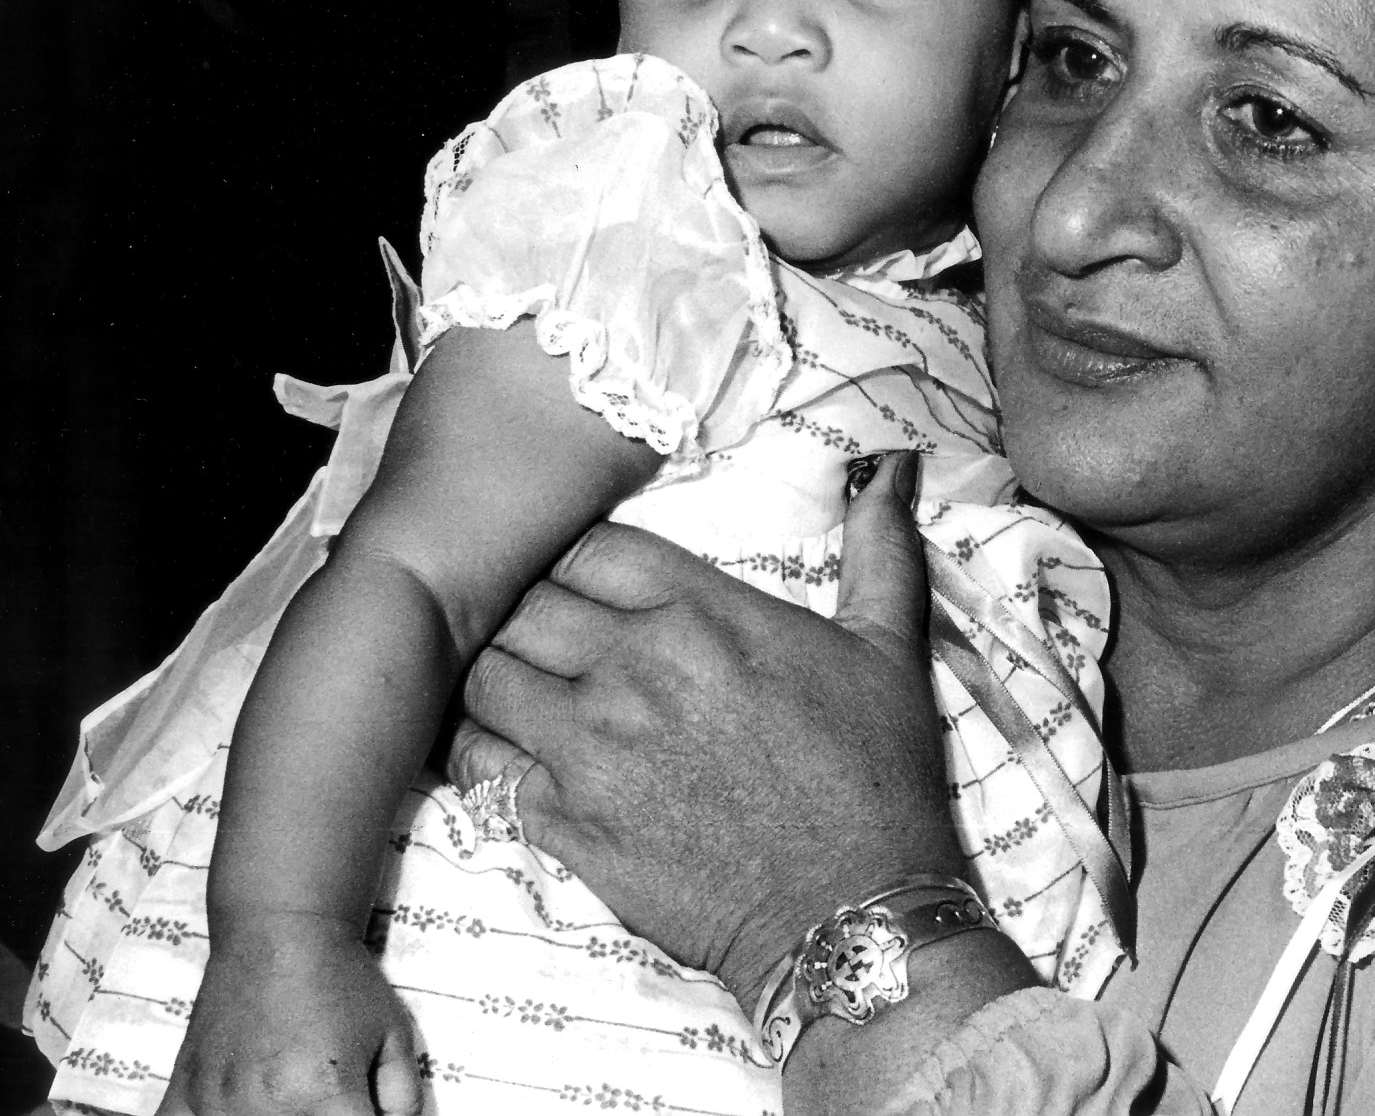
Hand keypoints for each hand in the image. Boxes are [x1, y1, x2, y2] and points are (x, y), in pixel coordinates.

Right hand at [161, 912, 418, 1115]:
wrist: (281, 930)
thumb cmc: (341, 979)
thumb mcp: (394, 1033)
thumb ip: (403, 1096)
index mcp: (324, 1095)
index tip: (358, 1108)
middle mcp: (265, 1108)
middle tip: (323, 1092)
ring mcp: (216, 1104)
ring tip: (288, 1091)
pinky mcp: (182, 1094)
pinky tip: (233, 1108)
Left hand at [448, 451, 966, 1009]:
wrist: (854, 912)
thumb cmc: (875, 779)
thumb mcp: (890, 649)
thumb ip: (878, 547)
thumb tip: (892, 464)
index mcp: (706, 612)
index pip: (590, 546)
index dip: (577, 557)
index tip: (586, 580)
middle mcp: (636, 666)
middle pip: (524, 602)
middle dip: (525, 610)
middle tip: (542, 633)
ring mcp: (592, 748)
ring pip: (487, 676)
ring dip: (494, 675)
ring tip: (515, 687)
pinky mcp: (566, 824)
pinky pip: (481, 766)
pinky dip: (479, 753)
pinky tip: (503, 753)